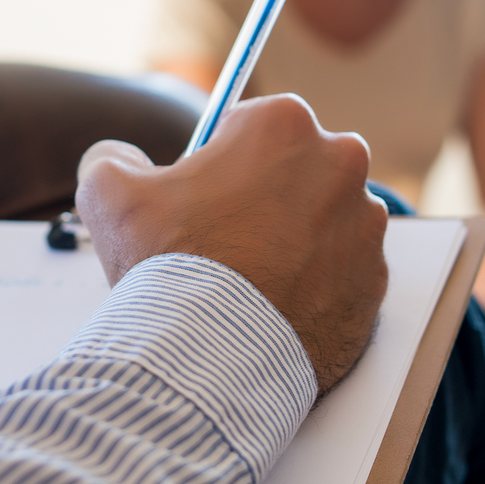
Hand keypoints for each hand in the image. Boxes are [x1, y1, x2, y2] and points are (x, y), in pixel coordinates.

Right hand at [74, 94, 389, 394]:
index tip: (200, 198)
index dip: (217, 164)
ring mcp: (364, 226)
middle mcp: (340, 164)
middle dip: (263, 197)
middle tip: (220, 241)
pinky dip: (312, 286)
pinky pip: (340, 274)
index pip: (247, 127)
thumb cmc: (169, 266)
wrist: (212, 359)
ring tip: (245, 281)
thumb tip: (116, 160)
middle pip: (293, 170)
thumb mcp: (110, 194)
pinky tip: (271, 308)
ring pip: (322, 221)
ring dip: (292, 240)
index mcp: (283, 124)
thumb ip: (111, 160)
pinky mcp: (375, 283)